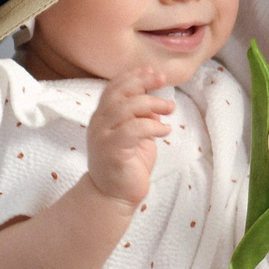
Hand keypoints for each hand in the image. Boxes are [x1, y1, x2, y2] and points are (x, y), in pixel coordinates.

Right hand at [87, 64, 173, 207]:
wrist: (114, 196)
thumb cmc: (127, 164)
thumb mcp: (137, 134)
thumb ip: (141, 116)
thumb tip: (155, 102)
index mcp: (103, 116)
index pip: (113, 87)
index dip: (133, 76)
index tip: (153, 72)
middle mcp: (99, 123)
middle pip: (118, 93)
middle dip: (142, 83)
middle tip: (162, 81)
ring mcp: (103, 137)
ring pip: (126, 108)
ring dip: (152, 104)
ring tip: (170, 109)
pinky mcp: (112, 151)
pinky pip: (133, 130)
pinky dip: (152, 126)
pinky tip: (165, 130)